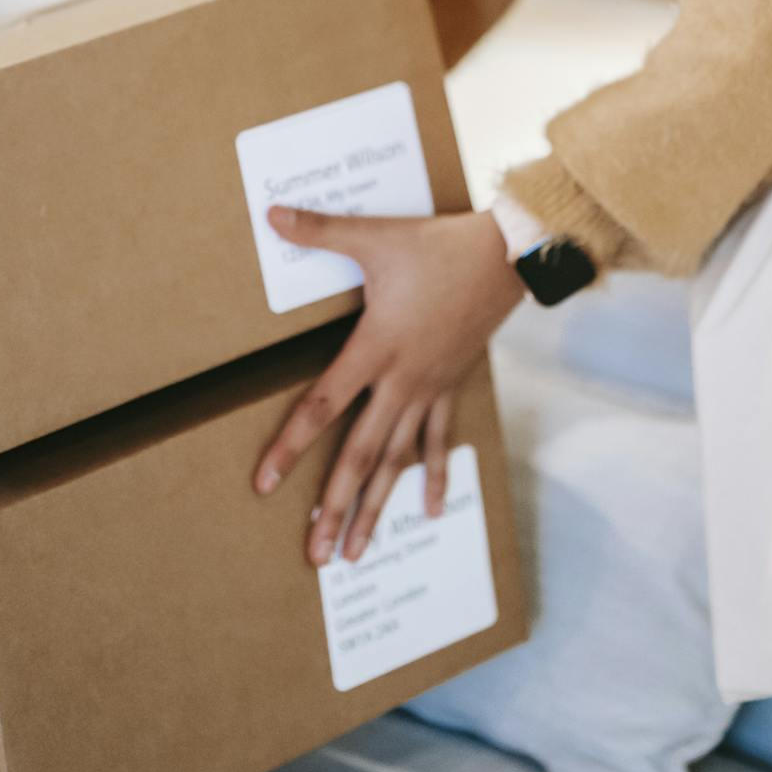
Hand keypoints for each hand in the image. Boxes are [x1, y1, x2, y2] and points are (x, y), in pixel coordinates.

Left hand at [251, 205, 526, 568]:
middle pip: (361, 454)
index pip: (323, 406)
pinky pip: (440, 441)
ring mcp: (429, 388)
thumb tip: (271, 213)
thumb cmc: (438, 245)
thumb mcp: (375, 236)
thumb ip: (321, 230)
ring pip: (398, 460)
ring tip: (356, 553)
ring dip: (376, 507)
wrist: (507, 256)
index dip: (291, 446)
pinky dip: (435, 477)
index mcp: (376, 348)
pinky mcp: (452, 385)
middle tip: (315, 557)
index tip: (264, 484)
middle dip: (335, 507)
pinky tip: (431, 512)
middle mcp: (402, 380)